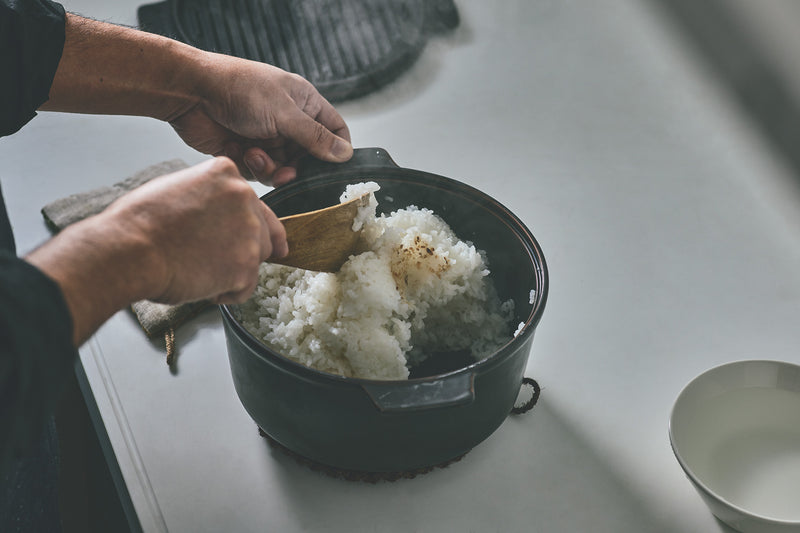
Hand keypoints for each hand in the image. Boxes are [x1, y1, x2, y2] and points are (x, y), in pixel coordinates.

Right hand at [110, 157, 286, 303]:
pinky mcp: (246, 266)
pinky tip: (204, 286)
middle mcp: (244, 198)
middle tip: (215, 258)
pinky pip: (247, 286)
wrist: (131, 250)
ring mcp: (249, 233)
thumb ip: (206, 194)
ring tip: (202, 271)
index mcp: (226, 174)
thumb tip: (214, 209)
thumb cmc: (140, 223)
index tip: (244, 235)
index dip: (245, 222)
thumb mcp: (174, 187)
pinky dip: (228, 292)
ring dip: (237, 269)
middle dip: (243, 246)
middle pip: (263, 229)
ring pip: (259, 258)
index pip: (251, 200)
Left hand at [170, 55, 352, 185]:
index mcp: (304, 103)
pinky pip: (260, 172)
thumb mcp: (284, 113)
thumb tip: (345, 154)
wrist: (190, 92)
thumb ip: (315, 137)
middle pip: (309, 158)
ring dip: (271, 168)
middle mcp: (289, 121)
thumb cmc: (239, 89)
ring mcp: (268, 137)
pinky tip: (236, 149)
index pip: (335, 130)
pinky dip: (250, 165)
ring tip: (254, 154)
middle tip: (287, 172)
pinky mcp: (247, 151)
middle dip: (297, 168)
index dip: (337, 150)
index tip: (332, 168)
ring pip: (284, 169)